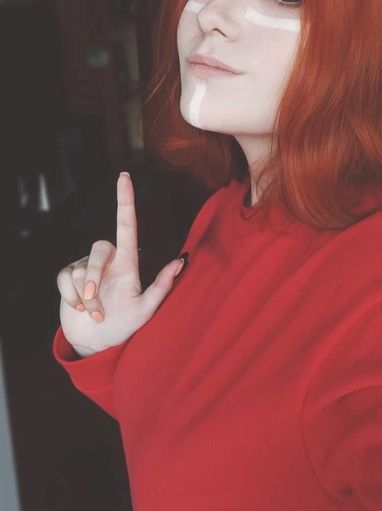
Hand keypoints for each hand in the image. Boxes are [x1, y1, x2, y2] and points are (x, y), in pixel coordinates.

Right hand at [57, 172, 185, 356]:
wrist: (97, 342)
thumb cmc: (125, 324)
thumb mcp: (145, 310)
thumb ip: (161, 287)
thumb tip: (181, 261)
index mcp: (128, 261)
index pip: (126, 224)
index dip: (125, 200)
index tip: (124, 176)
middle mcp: (108, 259)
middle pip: (98, 249)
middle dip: (92, 278)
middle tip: (97, 309)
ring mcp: (86, 266)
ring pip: (78, 270)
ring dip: (85, 298)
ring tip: (94, 313)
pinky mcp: (68, 276)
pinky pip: (63, 279)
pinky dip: (70, 298)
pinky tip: (78, 308)